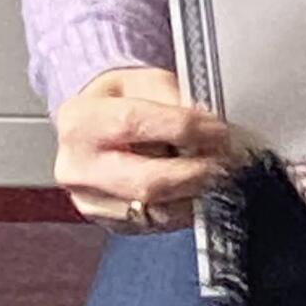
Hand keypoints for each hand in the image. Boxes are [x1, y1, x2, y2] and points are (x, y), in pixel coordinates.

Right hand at [54, 66, 232, 231]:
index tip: (218, 130)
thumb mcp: (142, 82)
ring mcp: (91, 202)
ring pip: (157, 209)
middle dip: (196, 171)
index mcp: (81, 121)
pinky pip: (158, 224)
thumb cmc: (120, 104)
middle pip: (147, 180)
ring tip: (218, 173)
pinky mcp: (110, 223)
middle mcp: (79, 167)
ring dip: (197, 193)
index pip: (136, 124)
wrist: (92, 133)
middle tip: (227, 160)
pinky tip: (198, 189)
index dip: (185, 129)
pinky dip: (186, 207)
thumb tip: (207, 124)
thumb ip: (173, 98)